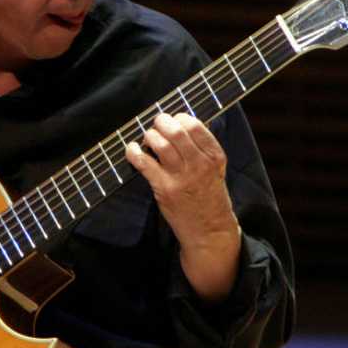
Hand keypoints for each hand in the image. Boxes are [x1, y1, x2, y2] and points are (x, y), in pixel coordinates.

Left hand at [124, 112, 240, 299]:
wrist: (209, 230)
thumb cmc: (210, 197)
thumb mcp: (216, 170)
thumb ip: (202, 149)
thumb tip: (181, 124)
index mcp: (214, 157)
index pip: (195, 126)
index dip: (179, 118)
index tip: (173, 120)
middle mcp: (200, 165)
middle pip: (176, 132)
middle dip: (162, 122)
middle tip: (157, 124)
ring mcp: (182, 178)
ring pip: (161, 145)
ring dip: (150, 136)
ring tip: (148, 139)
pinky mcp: (165, 189)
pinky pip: (144, 164)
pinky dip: (134, 153)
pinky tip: (131, 149)